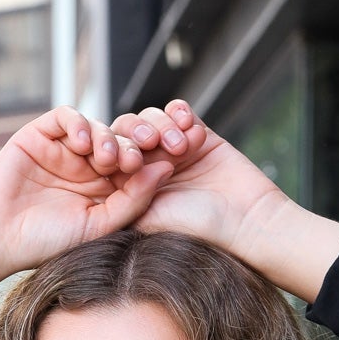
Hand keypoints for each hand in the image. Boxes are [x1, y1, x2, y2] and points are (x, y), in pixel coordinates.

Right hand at [0, 107, 176, 293]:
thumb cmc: (47, 242)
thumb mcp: (100, 226)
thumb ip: (134, 200)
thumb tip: (167, 169)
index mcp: (106, 191)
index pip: (138, 165)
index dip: (156, 157)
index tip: (174, 158)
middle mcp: (87, 168)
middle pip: (122, 141)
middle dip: (137, 143)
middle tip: (143, 152)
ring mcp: (64, 150)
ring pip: (97, 127)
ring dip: (107, 137)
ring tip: (106, 157)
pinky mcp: (40, 135)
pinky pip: (66, 116)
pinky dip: (78, 123)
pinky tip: (81, 142)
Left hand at [107, 100, 287, 257]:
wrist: (246, 220)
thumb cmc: (198, 228)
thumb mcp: (148, 217)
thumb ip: (120, 196)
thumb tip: (92, 176)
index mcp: (133, 189)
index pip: (109, 158)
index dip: (109, 151)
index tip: (117, 160)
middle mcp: (150, 168)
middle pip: (127, 133)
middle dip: (135, 134)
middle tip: (149, 145)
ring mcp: (174, 150)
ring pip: (152, 119)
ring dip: (162, 126)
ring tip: (180, 146)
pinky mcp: (198, 136)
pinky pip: (179, 111)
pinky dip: (179, 113)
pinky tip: (188, 126)